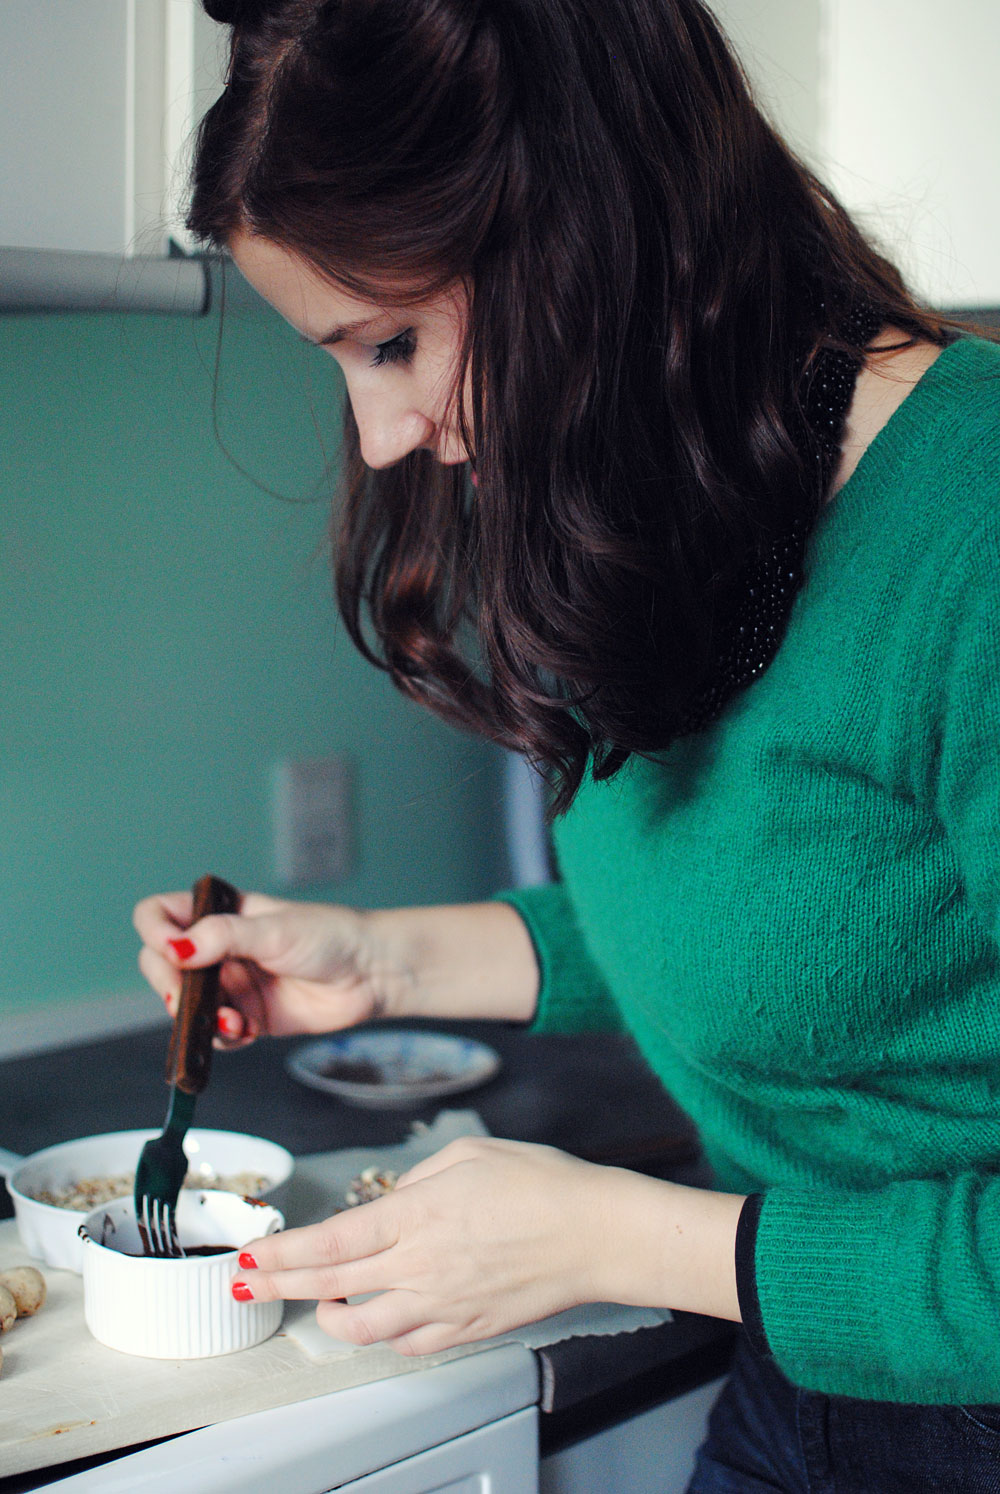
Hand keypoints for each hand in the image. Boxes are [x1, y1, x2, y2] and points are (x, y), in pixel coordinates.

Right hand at [133, 889, 383, 1046]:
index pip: (159, 915)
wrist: (371, 974)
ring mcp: (231, 984)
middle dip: (169, 984)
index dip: (155, 931)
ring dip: (197, 1016)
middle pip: (160, 964)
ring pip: (184, 1004)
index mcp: (220, 913)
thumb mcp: (274, 929)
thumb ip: (222, 936)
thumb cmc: (331, 936)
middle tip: (188, 996)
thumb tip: (174, 947)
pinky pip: (213, 1033)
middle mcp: (219, 948)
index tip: (172, 949)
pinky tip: (246, 1030)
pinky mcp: (247, 1017)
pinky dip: (221, 1036)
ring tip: (232, 1020)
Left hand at [232, 1136, 620, 1353]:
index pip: (330, 1241)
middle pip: (331, 1284)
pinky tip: (376, 1324)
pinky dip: (383, 1336)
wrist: (595, 1232)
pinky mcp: (466, 1327)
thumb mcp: (469, 1154)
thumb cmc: (542, 1183)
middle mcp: (420, 1265)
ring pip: (363, 1328)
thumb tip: (395, 1200)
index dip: (282, 1253)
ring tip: (315, 1305)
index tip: (250, 1256)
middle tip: (245, 1285)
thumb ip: (418, 1178)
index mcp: (417, 1215)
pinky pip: (408, 1344)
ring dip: (327, 1318)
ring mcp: (442, 1303)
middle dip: (279, 1285)